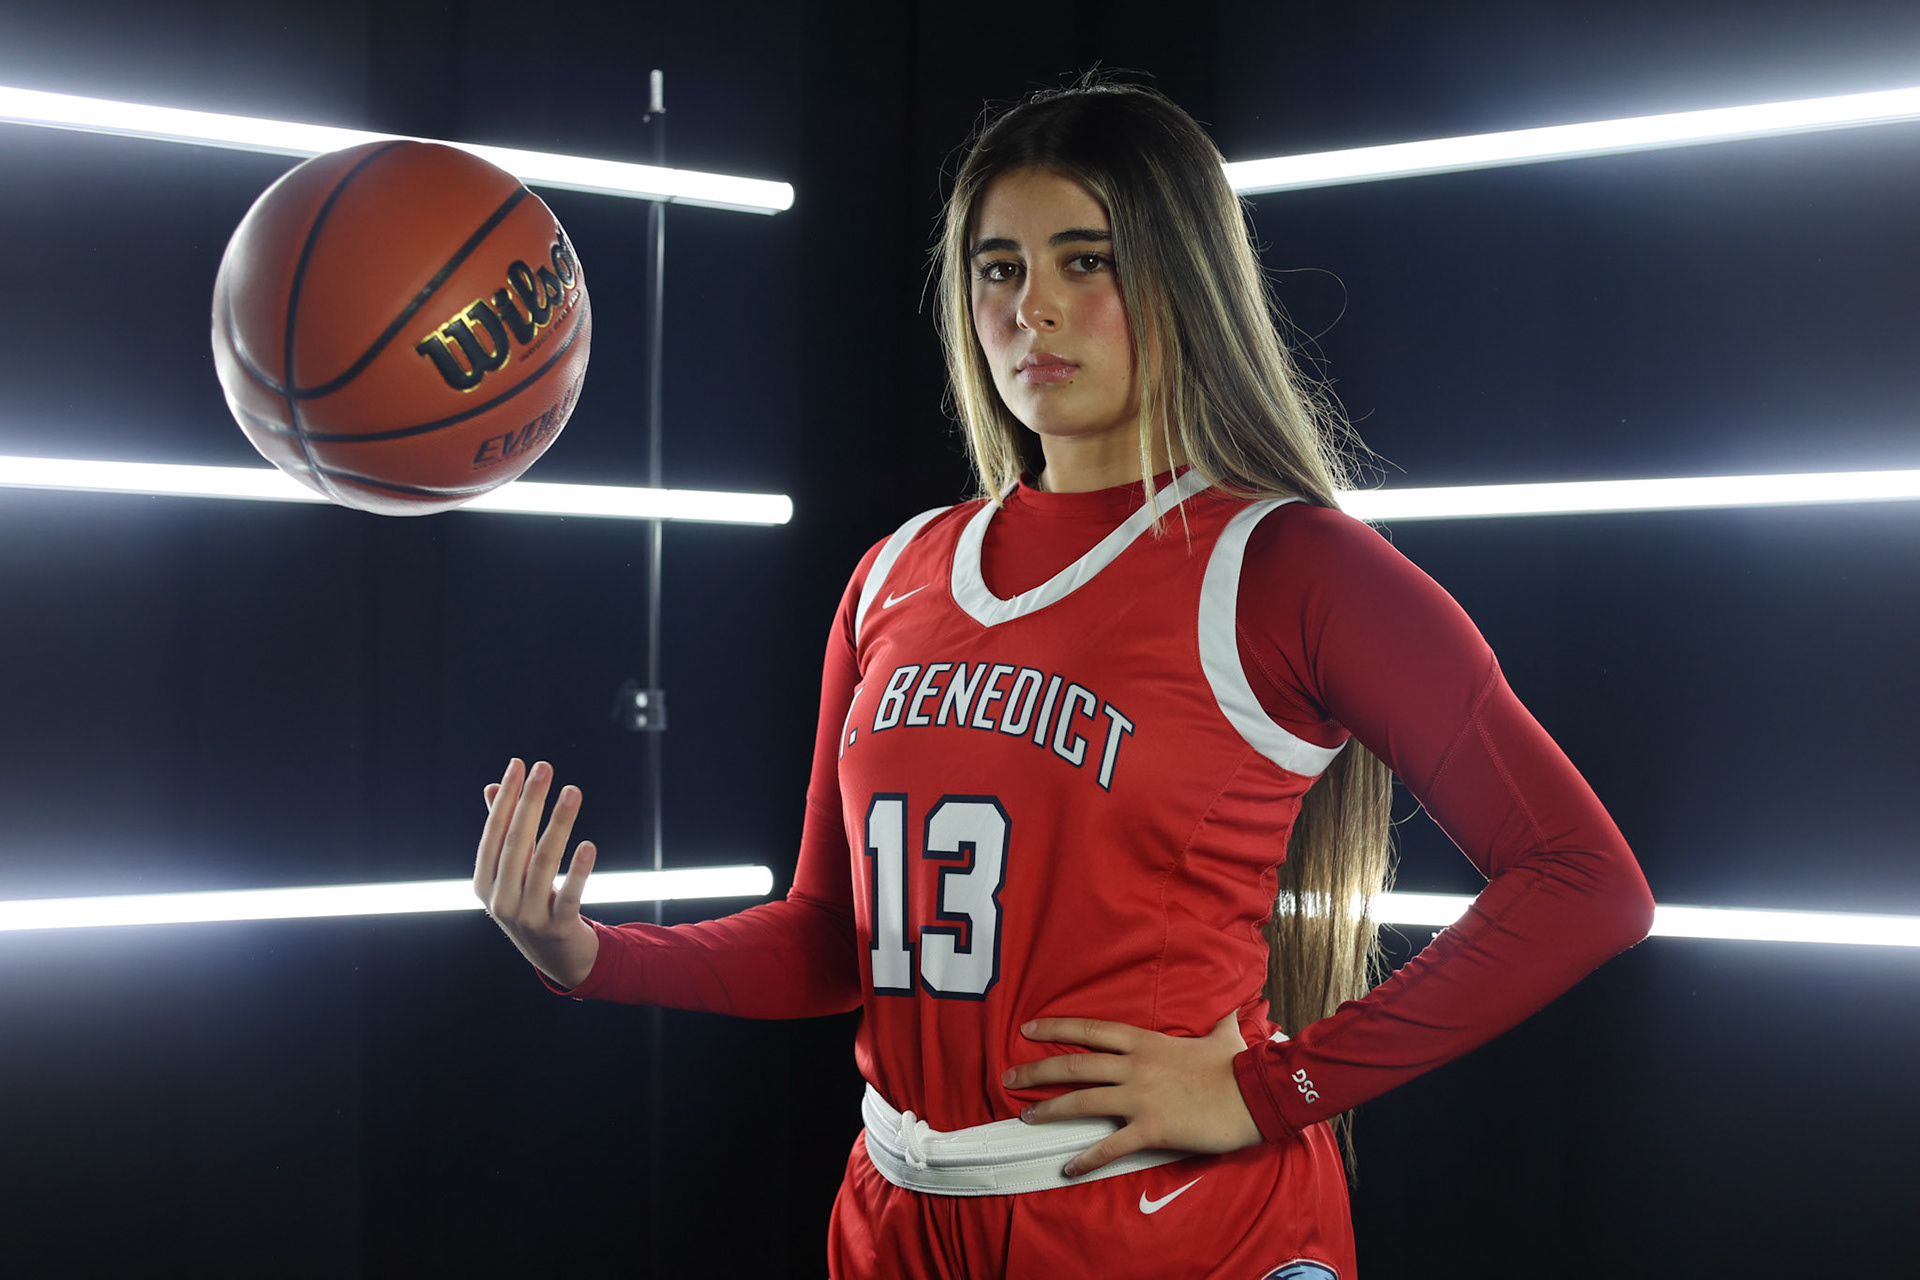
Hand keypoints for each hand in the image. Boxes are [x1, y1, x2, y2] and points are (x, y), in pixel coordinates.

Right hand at [473, 758, 599, 989]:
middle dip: (530, 801)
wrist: (556, 958)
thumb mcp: (512, 872)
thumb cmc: (531, 903)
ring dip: (559, 823)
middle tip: (544, 767)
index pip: (494, 833)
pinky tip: (589, 845)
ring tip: (572, 791)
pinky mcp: (558, 928)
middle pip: (516, 843)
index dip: (506, 799)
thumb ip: (504, 832)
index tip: (518, 764)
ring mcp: (527, 917)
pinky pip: (569, 895)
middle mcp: (500, 900)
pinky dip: (578, 870)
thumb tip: (493, 786)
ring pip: (544, 863)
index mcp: (484, 883)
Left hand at [1004, 1011, 1262, 1176]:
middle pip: (1074, 1066)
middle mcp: (1134, 1067)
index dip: (1056, 1028)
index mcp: (1145, 1042)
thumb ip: (1220, 1022)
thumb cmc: (1237, 1066)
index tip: (1028, 1028)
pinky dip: (1086, 1158)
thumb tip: (1235, 1008)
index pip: (1090, 1031)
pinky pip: (1110, 1146)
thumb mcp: (1223, 1036)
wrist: (1255, 1095)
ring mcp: (1139, 1098)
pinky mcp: (1150, 1129)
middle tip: (1008, 1075)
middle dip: (1036, 1070)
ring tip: (1025, 1116)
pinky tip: (1068, 1167)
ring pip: (1081, 1101)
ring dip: (1049, 1110)